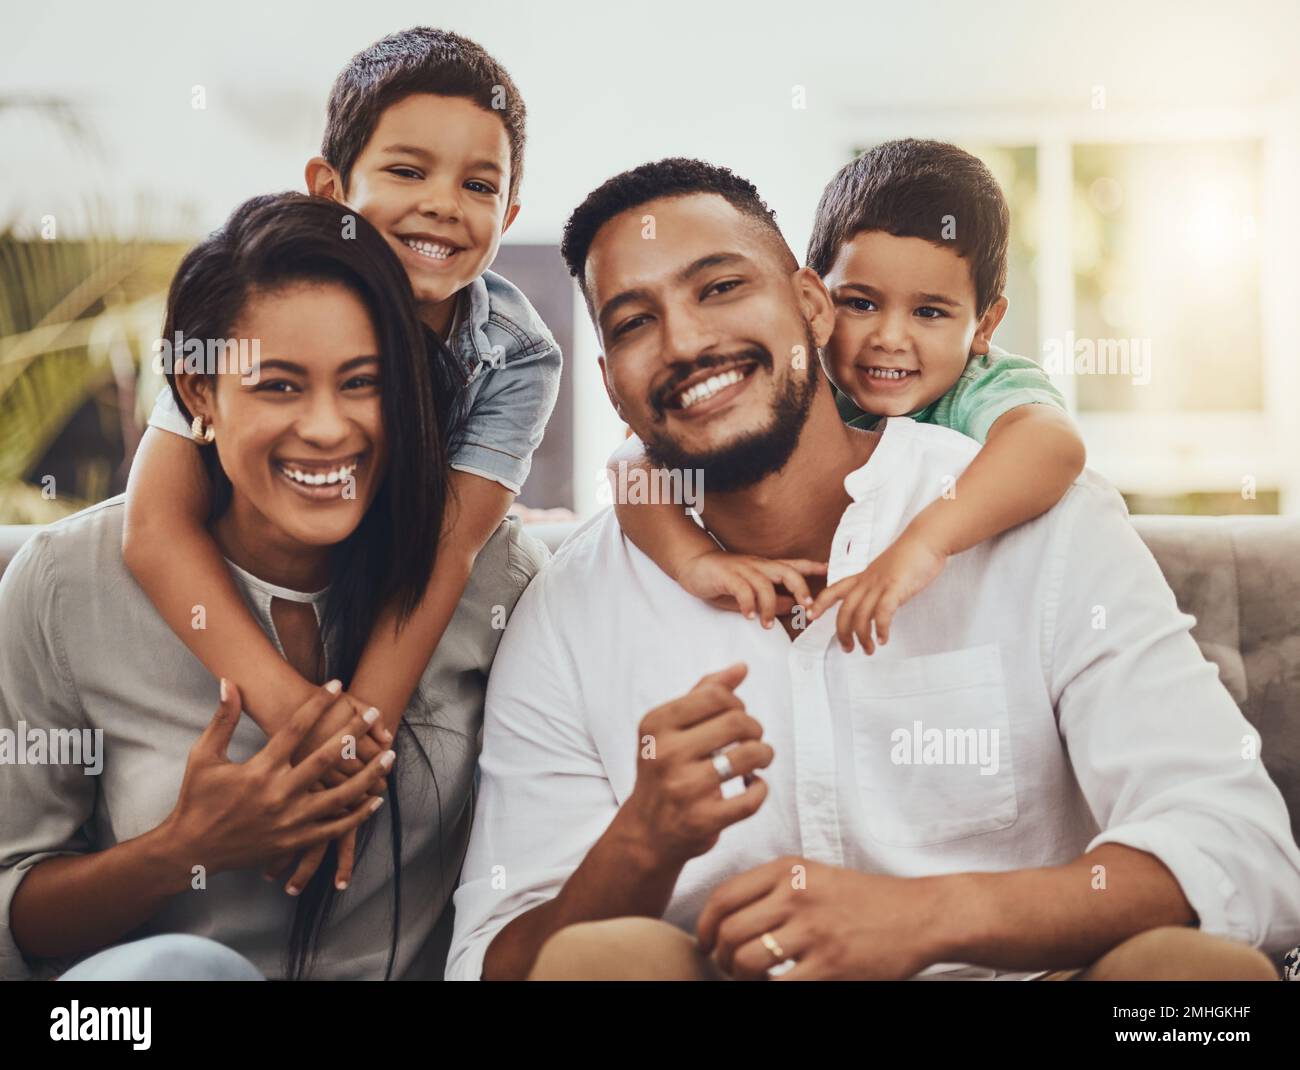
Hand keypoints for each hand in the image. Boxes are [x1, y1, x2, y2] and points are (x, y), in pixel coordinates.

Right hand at [163, 679, 393, 876]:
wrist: (191, 851)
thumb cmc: (197, 800)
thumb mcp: (204, 756)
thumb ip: (223, 719)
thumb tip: (229, 682)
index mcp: (259, 770)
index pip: (296, 728)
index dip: (318, 705)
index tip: (337, 685)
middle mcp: (279, 794)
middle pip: (326, 758)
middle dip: (353, 733)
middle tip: (374, 712)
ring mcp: (290, 821)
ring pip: (340, 796)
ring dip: (368, 775)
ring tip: (390, 756)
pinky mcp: (295, 841)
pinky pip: (334, 828)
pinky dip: (357, 814)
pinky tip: (375, 799)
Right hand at [618, 663, 770, 869]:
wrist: (646, 832)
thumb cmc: (665, 771)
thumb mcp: (671, 728)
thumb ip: (703, 694)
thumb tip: (741, 667)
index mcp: (657, 725)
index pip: (716, 696)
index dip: (737, 703)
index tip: (737, 716)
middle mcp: (666, 754)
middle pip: (736, 721)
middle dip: (754, 728)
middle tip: (752, 739)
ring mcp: (684, 788)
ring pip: (749, 755)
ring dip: (764, 754)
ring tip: (758, 759)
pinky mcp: (702, 820)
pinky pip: (751, 797)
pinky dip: (760, 789)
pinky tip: (751, 785)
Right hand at [677, 551, 826, 628]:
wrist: (692, 564)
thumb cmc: (722, 579)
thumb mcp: (748, 592)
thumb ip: (769, 599)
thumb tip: (790, 606)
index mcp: (765, 568)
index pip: (794, 565)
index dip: (813, 567)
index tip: (830, 571)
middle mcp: (758, 566)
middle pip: (787, 572)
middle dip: (801, 589)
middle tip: (807, 609)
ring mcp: (742, 569)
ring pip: (765, 584)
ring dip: (770, 606)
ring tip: (767, 624)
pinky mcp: (726, 576)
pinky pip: (742, 589)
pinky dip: (748, 604)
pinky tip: (748, 616)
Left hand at [696, 857, 947, 979]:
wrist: (918, 914)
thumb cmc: (862, 898)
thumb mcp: (813, 875)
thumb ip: (772, 888)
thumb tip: (724, 918)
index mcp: (788, 869)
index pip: (723, 896)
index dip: (704, 926)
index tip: (704, 942)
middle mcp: (796, 894)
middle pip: (728, 931)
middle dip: (719, 957)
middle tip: (727, 967)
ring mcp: (813, 930)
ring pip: (746, 960)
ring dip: (739, 977)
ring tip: (749, 979)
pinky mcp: (831, 965)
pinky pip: (779, 985)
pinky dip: (769, 989)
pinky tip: (777, 985)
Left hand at [807, 531, 947, 652]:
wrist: (926, 538)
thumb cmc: (910, 555)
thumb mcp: (886, 572)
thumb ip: (879, 588)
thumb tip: (878, 605)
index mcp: (863, 576)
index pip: (833, 590)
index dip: (820, 604)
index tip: (810, 616)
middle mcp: (867, 581)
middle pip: (845, 610)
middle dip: (843, 632)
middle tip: (847, 648)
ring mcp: (881, 584)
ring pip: (861, 615)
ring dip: (863, 636)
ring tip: (868, 649)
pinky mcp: (896, 587)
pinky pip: (883, 612)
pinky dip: (881, 629)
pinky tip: (883, 639)